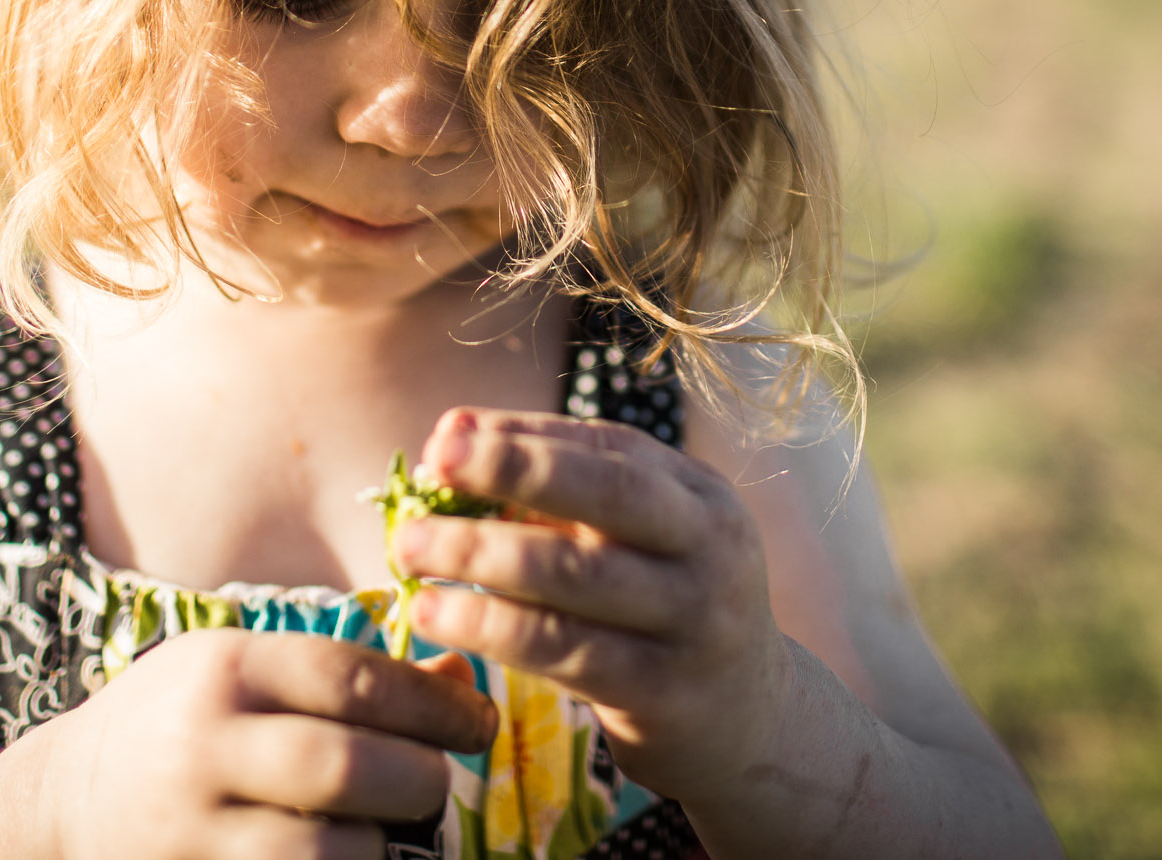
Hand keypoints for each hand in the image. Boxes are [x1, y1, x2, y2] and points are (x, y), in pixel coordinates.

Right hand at [36, 628, 496, 859]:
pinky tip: (342, 856)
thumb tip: (460, 685)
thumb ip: (346, 675)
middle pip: (349, 767)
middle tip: (436, 781)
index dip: (434, 705)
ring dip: (378, 844)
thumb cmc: (178, 723)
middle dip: (420, 778)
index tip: (476, 722)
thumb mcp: (243, 671)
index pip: (353, 678)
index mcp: (225, 670)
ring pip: (331, 850)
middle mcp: (203, 747)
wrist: (61, 805)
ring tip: (379, 827)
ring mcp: (192, 831)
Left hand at [390, 408, 794, 804]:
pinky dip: (489, 626)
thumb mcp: (638, 544)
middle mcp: (710, 548)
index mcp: (701, 496)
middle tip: (431, 467)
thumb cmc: (666, 612)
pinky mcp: (664, 694)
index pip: (609, 447)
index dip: (524, 436)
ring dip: (479, 555)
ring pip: (574, 574)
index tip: (446, 435)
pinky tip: (434, 615)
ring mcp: (694, 622)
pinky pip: (563, 650)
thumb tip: (450, 436)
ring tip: (407, 549)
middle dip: (512, 471)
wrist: (754, 726)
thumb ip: (558, 494)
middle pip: (607, 493)